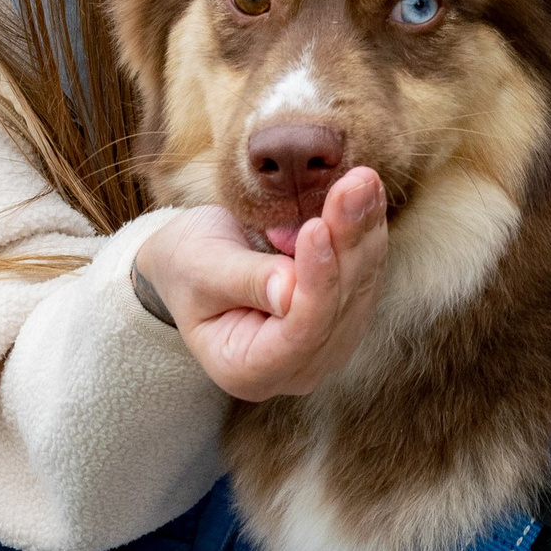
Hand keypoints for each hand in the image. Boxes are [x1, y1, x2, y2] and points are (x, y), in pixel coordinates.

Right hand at [132, 167, 387, 402]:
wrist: (190, 260)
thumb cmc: (184, 265)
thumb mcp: (199, 269)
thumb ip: (246, 281)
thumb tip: (291, 288)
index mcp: (249, 370)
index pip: (299, 333)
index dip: (315, 281)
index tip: (316, 227)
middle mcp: (297, 367)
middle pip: (338, 307)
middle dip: (348, 242)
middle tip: (355, 185)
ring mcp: (326, 342)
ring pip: (360, 285)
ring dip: (364, 229)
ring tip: (363, 180)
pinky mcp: (343, 312)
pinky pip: (366, 271)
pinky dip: (366, 229)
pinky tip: (366, 192)